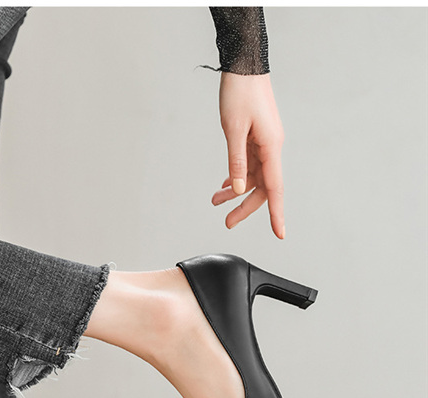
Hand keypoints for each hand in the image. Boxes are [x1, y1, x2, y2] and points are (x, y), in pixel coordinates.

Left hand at [211, 72, 284, 239]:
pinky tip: (225, 184)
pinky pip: (249, 164)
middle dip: (244, 207)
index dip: (276, 213)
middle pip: (262, 187)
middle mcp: (271, 148)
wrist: (244, 66)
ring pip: (253, 176)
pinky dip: (237, 175)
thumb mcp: (233, 130)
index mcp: (272, 147)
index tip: (280, 233)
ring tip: (216, 201)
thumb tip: (240, 189)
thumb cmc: (240, 93)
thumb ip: (237, 162)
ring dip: (236, 191)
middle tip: (227, 222)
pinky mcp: (256, 138)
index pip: (275, 188)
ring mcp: (264, 143)